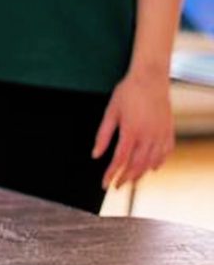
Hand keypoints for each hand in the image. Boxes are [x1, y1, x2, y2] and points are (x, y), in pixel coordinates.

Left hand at [93, 69, 174, 189]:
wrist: (151, 78)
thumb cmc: (127, 92)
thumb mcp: (111, 112)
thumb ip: (103, 135)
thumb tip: (95, 155)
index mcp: (131, 131)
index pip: (120, 160)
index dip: (112, 174)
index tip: (105, 184)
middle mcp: (148, 136)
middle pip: (137, 165)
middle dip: (126, 178)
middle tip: (117, 186)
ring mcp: (161, 134)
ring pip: (152, 161)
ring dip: (141, 174)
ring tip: (131, 181)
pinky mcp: (169, 130)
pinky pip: (166, 152)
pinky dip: (159, 162)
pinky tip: (152, 168)